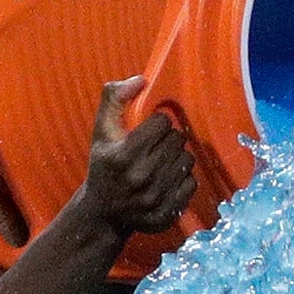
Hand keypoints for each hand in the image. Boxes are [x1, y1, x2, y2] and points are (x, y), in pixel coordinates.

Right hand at [77, 77, 196, 236]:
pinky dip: (183, 177)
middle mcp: (140, 177)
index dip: (157, 122)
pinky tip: (168, 178)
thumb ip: (113, 99)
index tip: (149, 129)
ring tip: (162, 160)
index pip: (162, 123)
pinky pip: (192, 182)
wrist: (103, 212)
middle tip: (157, 144)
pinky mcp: (167, 213)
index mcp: (122, 155)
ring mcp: (155, 198)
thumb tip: (141, 80)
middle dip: (169, 138)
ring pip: (187, 159)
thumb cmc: (104, 165)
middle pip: (177, 140)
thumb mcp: (101, 131)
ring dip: (178, 156)